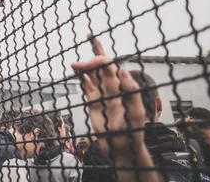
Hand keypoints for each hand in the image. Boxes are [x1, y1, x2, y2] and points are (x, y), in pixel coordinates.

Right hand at [71, 35, 147, 158]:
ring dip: (84, 68)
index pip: (111, 67)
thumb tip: (122, 69)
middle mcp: (112, 88)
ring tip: (74, 65)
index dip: (101, 60)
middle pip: (101, 68)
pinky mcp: (94, 103)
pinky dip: (82, 79)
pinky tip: (78, 73)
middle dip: (91, 62)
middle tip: (80, 64)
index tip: (90, 62)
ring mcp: (102, 95)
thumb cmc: (132, 132)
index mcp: (122, 87)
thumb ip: (132, 91)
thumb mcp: (136, 112)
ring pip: (92, 76)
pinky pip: (88, 87)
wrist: (121, 148)